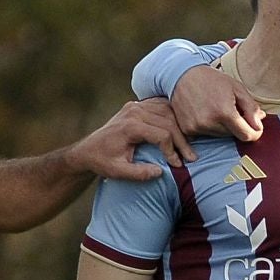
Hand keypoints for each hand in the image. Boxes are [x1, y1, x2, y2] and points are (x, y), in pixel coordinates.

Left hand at [69, 99, 191, 181]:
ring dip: (180, 127)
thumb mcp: (118, 172)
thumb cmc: (102, 162)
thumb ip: (138, 174)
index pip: (162, 134)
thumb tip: (160, 172)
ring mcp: (136, 106)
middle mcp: (134, 111)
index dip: (173, 151)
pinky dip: (174, 115)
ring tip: (189, 144)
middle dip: (182, 141)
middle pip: (168, 121)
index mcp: (130, 126)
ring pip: (168, 111)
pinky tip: (181, 128)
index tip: (178, 165)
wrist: (88, 150)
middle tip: (191, 157)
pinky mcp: (138, 105)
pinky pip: (162, 105)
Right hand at [173, 64, 262, 141]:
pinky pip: (205, 134)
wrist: (182, 75)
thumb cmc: (212, 79)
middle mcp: (209, 122)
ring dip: (222, 126)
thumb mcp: (237, 88)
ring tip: (215, 108)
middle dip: (236, 126)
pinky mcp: (187, 130)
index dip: (254, 133)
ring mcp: (196, 127)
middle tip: (230, 108)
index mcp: (224, 112)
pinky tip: (204, 112)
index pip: (246, 135)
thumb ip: (251, 108)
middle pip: (232, 135)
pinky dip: (209, 126)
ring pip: (219, 135)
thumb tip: (259, 124)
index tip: (255, 127)